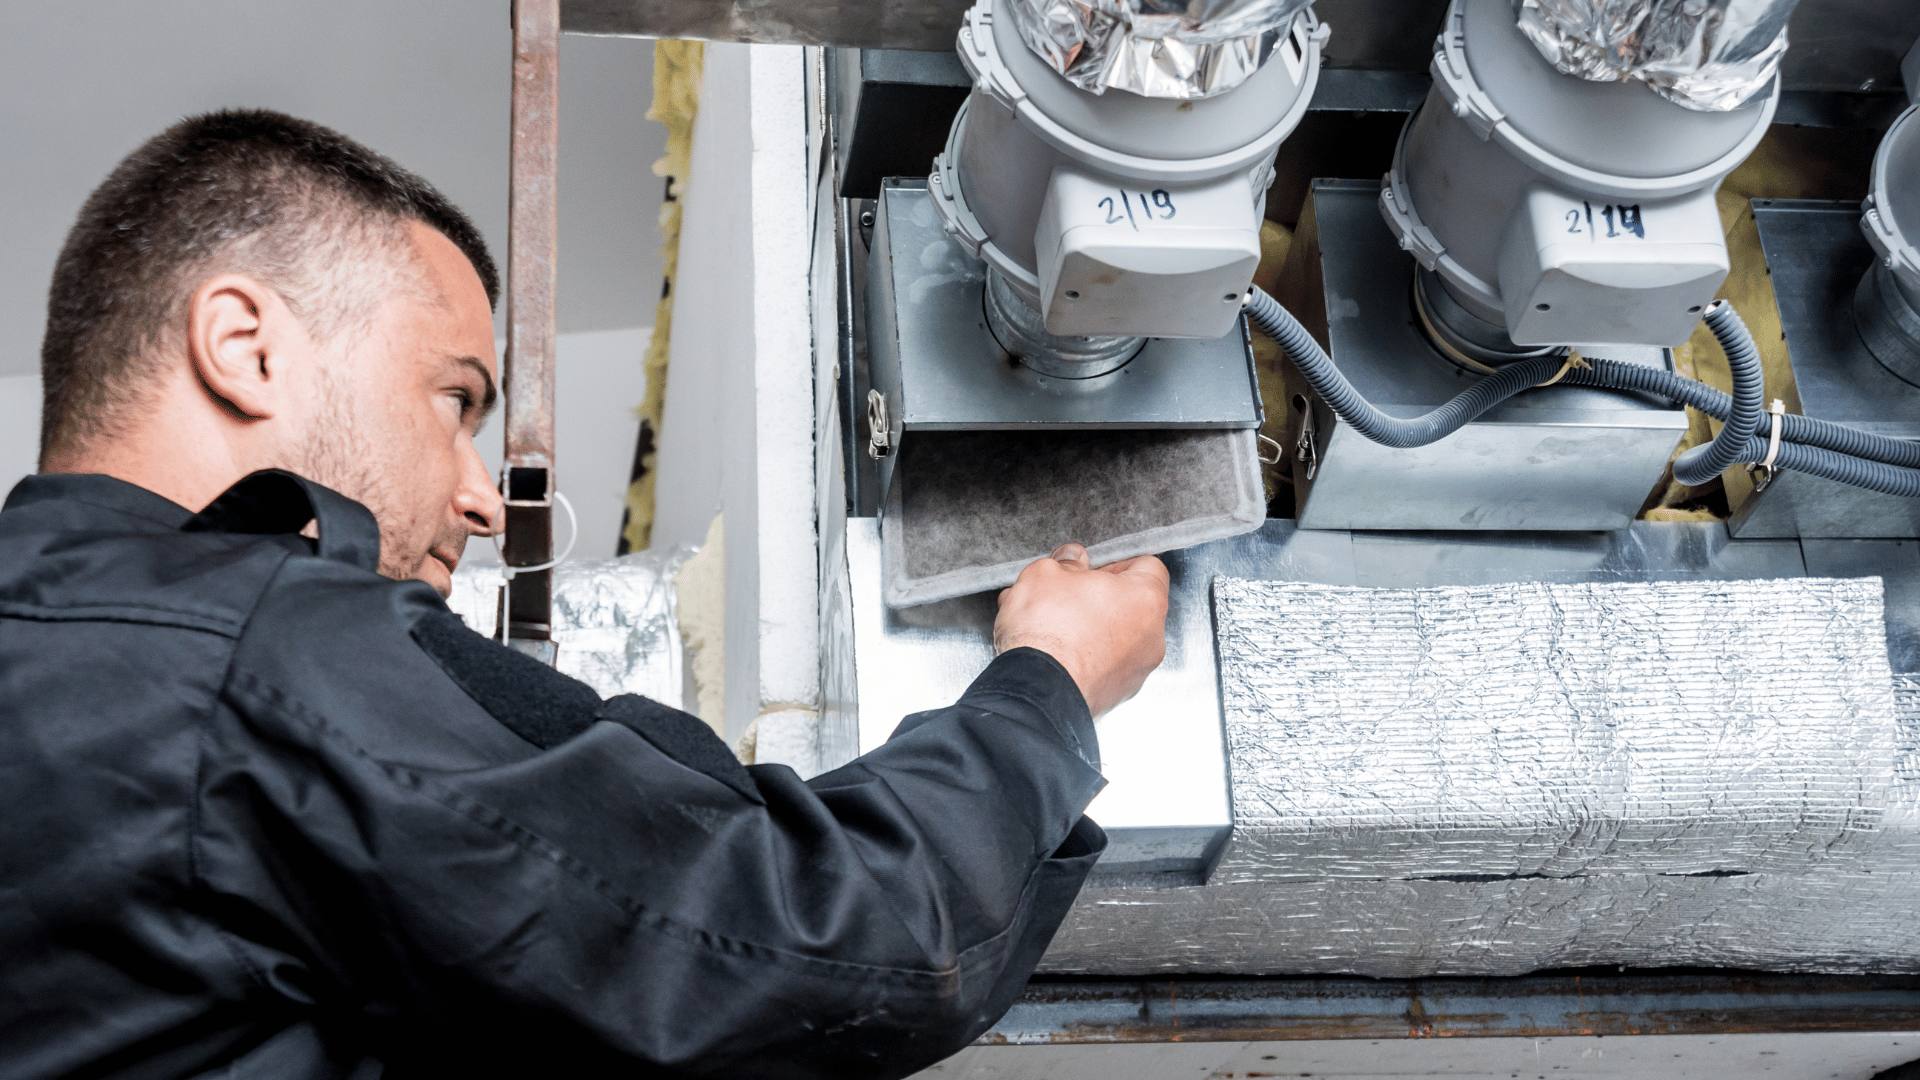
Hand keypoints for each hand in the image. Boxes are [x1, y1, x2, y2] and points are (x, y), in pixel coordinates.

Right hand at [994, 544, 1169, 717]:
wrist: (1037, 692)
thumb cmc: (1048, 633)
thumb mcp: (1045, 574)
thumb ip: (1064, 561)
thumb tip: (1071, 559)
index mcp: (1145, 597)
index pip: (1147, 564)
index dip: (1114, 561)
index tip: (1090, 567)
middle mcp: (1151, 636)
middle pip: (1129, 604)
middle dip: (1095, 596)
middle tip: (1065, 594)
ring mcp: (1136, 669)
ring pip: (1114, 637)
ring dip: (1086, 627)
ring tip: (1048, 625)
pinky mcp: (1117, 694)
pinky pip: (1103, 664)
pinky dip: (1083, 656)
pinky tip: (1051, 652)